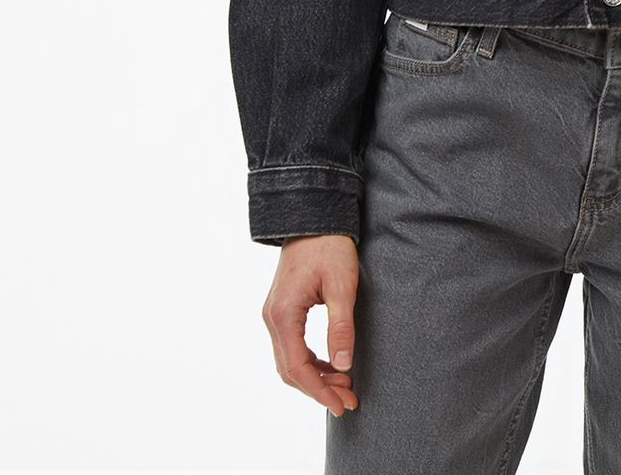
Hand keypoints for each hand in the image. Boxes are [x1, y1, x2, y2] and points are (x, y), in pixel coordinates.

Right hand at [261, 232, 360, 414]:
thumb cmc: (330, 246)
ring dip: (315, 377)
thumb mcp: (342, 285)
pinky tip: (331, 365)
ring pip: (289, 360)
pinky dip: (310, 361)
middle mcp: (272, 317)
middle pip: (290, 370)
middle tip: (348, 401)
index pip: (297, 368)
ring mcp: (274, 314)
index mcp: (284, 314)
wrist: (314, 216)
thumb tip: (343, 366)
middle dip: (319, 388)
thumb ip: (341, 326)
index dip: (319, 391)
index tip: (341, 405)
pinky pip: (291, 346)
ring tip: (344, 386)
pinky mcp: (282, 309)